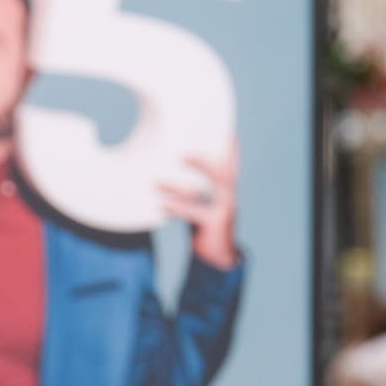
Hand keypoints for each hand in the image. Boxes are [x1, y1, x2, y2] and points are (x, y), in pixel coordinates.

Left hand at [159, 140, 240, 270]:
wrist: (218, 257)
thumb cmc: (204, 225)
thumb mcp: (199, 202)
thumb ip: (191, 186)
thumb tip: (166, 171)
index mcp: (225, 188)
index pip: (228, 161)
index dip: (226, 144)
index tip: (220, 128)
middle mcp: (228, 195)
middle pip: (222, 170)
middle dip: (204, 159)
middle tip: (182, 153)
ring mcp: (224, 209)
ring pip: (204, 191)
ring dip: (179, 186)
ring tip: (157, 182)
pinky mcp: (214, 223)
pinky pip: (195, 213)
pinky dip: (177, 207)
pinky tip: (161, 206)